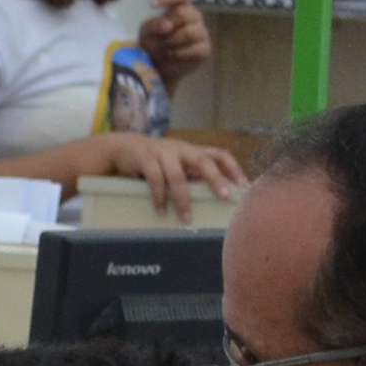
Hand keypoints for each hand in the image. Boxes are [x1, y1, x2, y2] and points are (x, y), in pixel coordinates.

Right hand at [90, 132, 246, 222]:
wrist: (122, 147)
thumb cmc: (154, 160)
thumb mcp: (175, 164)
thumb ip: (191, 174)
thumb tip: (213, 193)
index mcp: (191, 150)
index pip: (218, 154)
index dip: (233, 168)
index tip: (243, 185)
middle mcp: (180, 148)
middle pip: (203, 160)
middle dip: (215, 178)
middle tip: (223, 196)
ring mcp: (162, 152)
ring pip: (177, 176)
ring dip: (183, 199)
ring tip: (186, 218)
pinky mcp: (144, 159)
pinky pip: (155, 180)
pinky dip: (159, 198)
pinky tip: (161, 212)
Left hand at [141, 0, 213, 81]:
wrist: (157, 66)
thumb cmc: (153, 43)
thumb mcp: (147, 32)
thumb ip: (154, 25)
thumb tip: (168, 25)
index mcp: (180, 7)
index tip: (152, 5)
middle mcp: (194, 17)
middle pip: (184, 13)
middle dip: (167, 27)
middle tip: (161, 37)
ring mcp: (202, 32)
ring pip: (189, 32)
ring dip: (172, 41)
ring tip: (166, 47)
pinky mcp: (205, 49)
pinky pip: (194, 49)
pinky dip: (179, 53)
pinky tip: (174, 55)